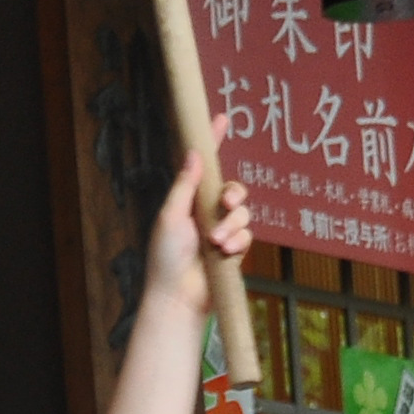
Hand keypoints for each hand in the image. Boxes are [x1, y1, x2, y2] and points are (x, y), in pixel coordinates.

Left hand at [141, 124, 254, 310]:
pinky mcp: (234, 250)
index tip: (222, 118)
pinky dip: (237, 242)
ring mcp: (222, 231)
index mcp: (189, 200)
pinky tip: (225, 253)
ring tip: (216, 242)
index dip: (214, 141)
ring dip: (232, 225)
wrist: (178, 295)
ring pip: (243, 213)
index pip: (205, 166)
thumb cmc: (166, 257)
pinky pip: (247, 235)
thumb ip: (185, 186)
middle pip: (233, 189)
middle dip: (234, 195)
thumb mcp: (171, 216)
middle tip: (227, 203)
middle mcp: (207, 213)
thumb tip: (194, 153)